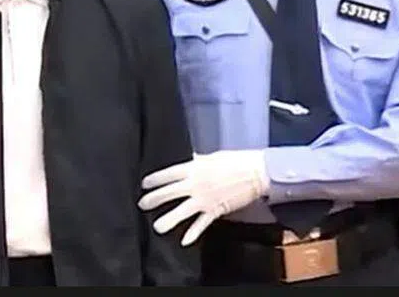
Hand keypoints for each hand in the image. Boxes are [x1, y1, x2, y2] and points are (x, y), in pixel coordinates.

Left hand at [138, 149, 268, 245]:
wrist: (256, 172)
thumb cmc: (237, 161)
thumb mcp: (213, 157)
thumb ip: (199, 161)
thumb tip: (190, 159)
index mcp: (194, 167)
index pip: (168, 174)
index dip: (154, 179)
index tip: (144, 184)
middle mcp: (196, 183)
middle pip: (169, 192)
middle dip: (153, 199)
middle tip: (142, 204)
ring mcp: (204, 198)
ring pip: (181, 211)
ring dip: (168, 219)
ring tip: (157, 226)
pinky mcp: (215, 209)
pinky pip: (201, 223)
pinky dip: (193, 233)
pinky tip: (185, 241)